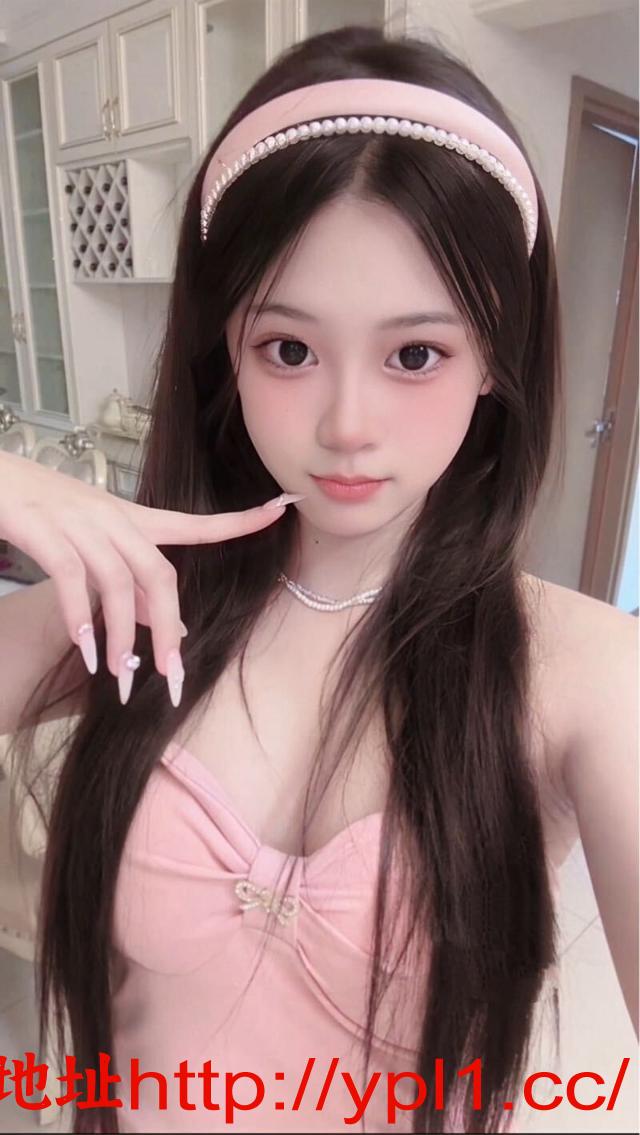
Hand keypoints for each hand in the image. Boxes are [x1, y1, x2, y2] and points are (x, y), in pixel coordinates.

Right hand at [0, 450, 302, 706]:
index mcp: (132, 520)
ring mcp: (81, 523)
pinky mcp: (46, 530)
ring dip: (121, 636)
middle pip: (159, 575)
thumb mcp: (96, 547)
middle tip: (171, 677)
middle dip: (167, 630)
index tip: (281, 509)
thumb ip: (133, 585)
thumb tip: (174, 626)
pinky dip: (80, 616)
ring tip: (119, 676)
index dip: (239, 521)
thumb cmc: (45, 515)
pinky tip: (83, 648)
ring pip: (119, 583)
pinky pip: (73, 578)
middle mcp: (114, 519)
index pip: (196, 523)